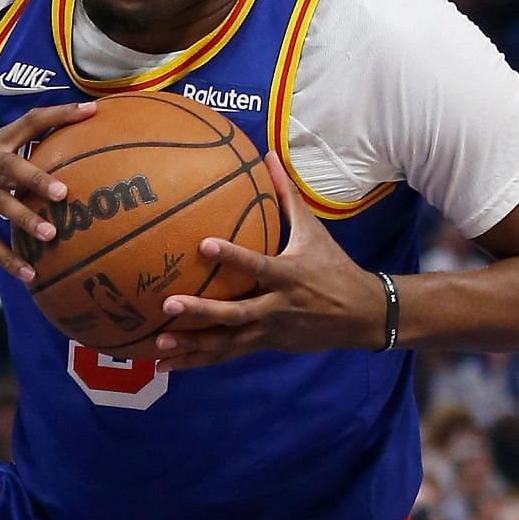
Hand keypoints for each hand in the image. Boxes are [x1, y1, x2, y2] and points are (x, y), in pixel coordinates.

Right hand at [0, 102, 96, 286]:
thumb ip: (10, 161)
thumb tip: (53, 171)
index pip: (29, 122)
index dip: (60, 114)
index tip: (91, 109)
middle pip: (11, 165)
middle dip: (38, 178)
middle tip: (65, 192)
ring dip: (25, 219)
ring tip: (50, 235)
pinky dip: (7, 258)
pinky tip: (27, 273)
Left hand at [153, 147, 383, 366]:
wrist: (360, 315)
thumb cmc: (333, 267)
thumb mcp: (314, 231)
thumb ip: (286, 195)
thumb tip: (268, 154)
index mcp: (288, 275)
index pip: (257, 265)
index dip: (233, 257)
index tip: (203, 245)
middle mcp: (276, 306)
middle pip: (236, 313)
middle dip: (202, 312)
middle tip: (168, 306)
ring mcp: (269, 331)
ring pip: (227, 342)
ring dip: (193, 346)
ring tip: (158, 347)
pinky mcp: (263, 345)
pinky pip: (226, 355)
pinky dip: (197, 361)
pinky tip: (168, 365)